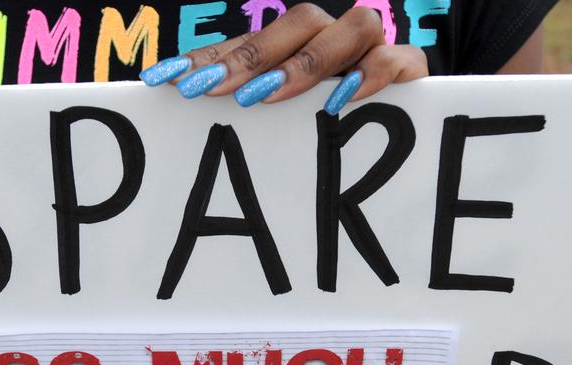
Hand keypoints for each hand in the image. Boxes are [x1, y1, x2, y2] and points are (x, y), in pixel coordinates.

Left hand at [139, 4, 428, 113]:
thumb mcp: (278, 125)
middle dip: (251, 57)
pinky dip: (370, 75)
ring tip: (266, 96)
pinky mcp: (409, 69)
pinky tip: (340, 100)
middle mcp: (333, 37)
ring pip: (352, 27)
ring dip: (306, 62)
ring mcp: (374, 49)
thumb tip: (173, 95)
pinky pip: (397, 59)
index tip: (163, 80)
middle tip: (209, 90)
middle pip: (298, 24)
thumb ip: (241, 105)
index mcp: (295, 46)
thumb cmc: (328, 132)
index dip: (204, 59)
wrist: (408, 133)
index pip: (245, 43)